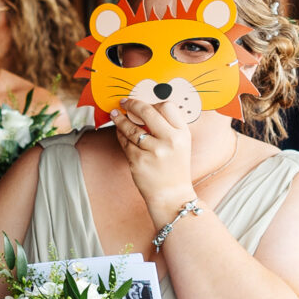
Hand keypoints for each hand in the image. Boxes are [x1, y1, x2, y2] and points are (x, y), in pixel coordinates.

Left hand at [109, 92, 195, 224]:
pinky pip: (125, 143)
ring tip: (115, 115)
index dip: (151, 102)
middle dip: (132, 104)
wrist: (172, 196)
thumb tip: (145, 109)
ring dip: (121, 120)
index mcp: (182, 134)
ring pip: (132, 128)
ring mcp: (154, 151)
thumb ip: (168, 127)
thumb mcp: (181, 145)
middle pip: (147, 112)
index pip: (167, 106)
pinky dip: (120, 135)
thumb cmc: (174, 169)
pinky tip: (119, 132)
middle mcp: (171, 140)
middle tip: (124, 102)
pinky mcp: (139, 161)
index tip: (142, 102)